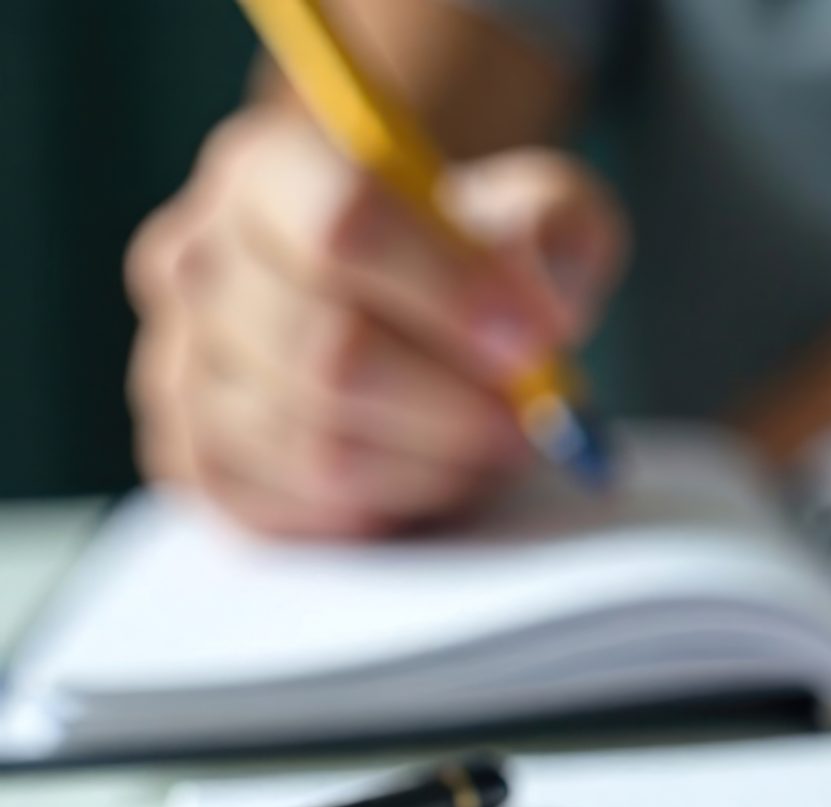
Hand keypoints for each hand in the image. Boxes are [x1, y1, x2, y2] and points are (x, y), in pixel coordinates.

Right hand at [126, 105, 627, 536]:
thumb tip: (537, 303)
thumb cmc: (469, 250)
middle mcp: (199, 263)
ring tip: (490, 443)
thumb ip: (552, 233)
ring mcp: (181, 367)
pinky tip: (431, 471)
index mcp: (270, 171)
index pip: (343, 223)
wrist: (403, 300)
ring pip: (320, 450)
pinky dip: (388, 507)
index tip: (532, 340)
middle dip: (456, 406)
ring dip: (435, 465)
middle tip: (531, 422)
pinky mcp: (194, 461)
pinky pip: (299, 513)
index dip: (448, 289)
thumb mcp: (537, 210)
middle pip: (332, 355)